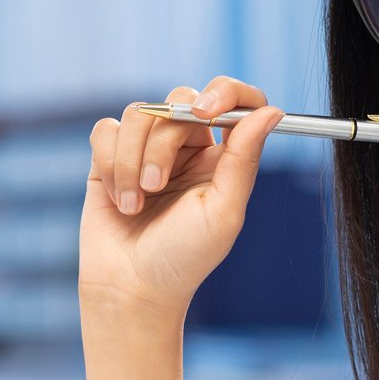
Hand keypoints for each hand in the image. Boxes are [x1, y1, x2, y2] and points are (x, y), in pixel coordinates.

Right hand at [78, 76, 285, 319]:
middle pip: (180, 101)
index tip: (206, 111)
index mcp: (223, 157)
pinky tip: (117, 199)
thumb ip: (245, 159)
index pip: (236, 100)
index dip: (226, 91)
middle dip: (162, 143)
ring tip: (135, 204)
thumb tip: (272, 111)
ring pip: (139, 113)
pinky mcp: (111, 158)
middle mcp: (188, 147)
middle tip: (157, 185)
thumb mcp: (223, 212)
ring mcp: (147, 150)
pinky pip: (107, 131)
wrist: (130, 288)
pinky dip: (110, 163)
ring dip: (132, 161)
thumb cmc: (183, 259)